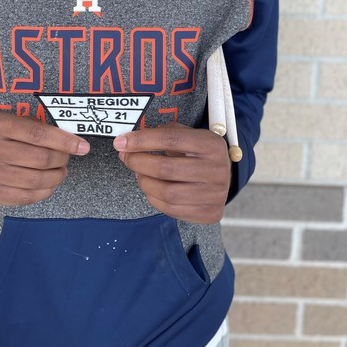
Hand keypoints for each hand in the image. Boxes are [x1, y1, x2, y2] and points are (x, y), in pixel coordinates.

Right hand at [0, 113, 89, 205]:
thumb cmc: (1, 135)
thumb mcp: (14, 121)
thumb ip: (39, 129)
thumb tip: (74, 143)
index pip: (38, 135)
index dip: (64, 141)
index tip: (82, 146)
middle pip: (40, 159)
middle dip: (62, 159)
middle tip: (67, 158)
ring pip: (36, 180)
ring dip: (57, 176)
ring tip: (60, 171)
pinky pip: (26, 197)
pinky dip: (45, 191)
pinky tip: (49, 183)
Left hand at [113, 124, 230, 223]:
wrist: (225, 176)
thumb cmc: (200, 152)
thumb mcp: (190, 135)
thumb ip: (165, 133)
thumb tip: (131, 141)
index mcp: (211, 144)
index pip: (171, 139)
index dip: (142, 140)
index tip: (121, 141)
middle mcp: (216, 170)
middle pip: (166, 168)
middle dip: (138, 162)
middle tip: (126, 157)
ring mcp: (215, 194)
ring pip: (167, 193)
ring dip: (144, 182)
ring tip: (139, 173)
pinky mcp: (209, 213)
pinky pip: (171, 210)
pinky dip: (154, 198)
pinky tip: (151, 188)